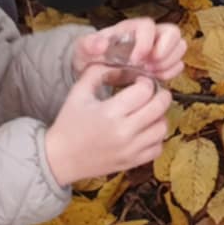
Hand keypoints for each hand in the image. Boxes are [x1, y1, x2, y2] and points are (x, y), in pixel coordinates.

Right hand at [44, 65, 171, 186]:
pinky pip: (158, 148)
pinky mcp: (132, 162)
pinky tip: (145, 130)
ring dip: (160, 116)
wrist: (61, 158)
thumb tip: (117, 62)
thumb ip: (97, 72)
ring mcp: (130, 150)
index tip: (140, 81)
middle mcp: (124, 132)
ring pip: (162, 128)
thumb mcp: (78, 93)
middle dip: (160, 94)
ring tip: (149, 111)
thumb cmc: (69, 123)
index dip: (145, 81)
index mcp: (110, 112)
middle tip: (153, 92)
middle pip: (159, 107)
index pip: (144, 90)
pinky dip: (156, 138)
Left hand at [73, 18, 187, 81]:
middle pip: (172, 32)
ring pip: (179, 47)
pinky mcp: (161, 62)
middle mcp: (148, 35)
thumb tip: (100, 44)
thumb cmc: (91, 55)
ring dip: (169, 63)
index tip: (135, 60)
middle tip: (149, 68)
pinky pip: (177, 64)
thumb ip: (90, 44)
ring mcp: (158, 48)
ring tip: (152, 75)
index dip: (146, 42)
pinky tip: (155, 79)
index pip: (148, 26)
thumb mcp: (84, 48)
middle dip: (165, 52)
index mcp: (131, 28)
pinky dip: (171, 73)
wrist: (94, 69)